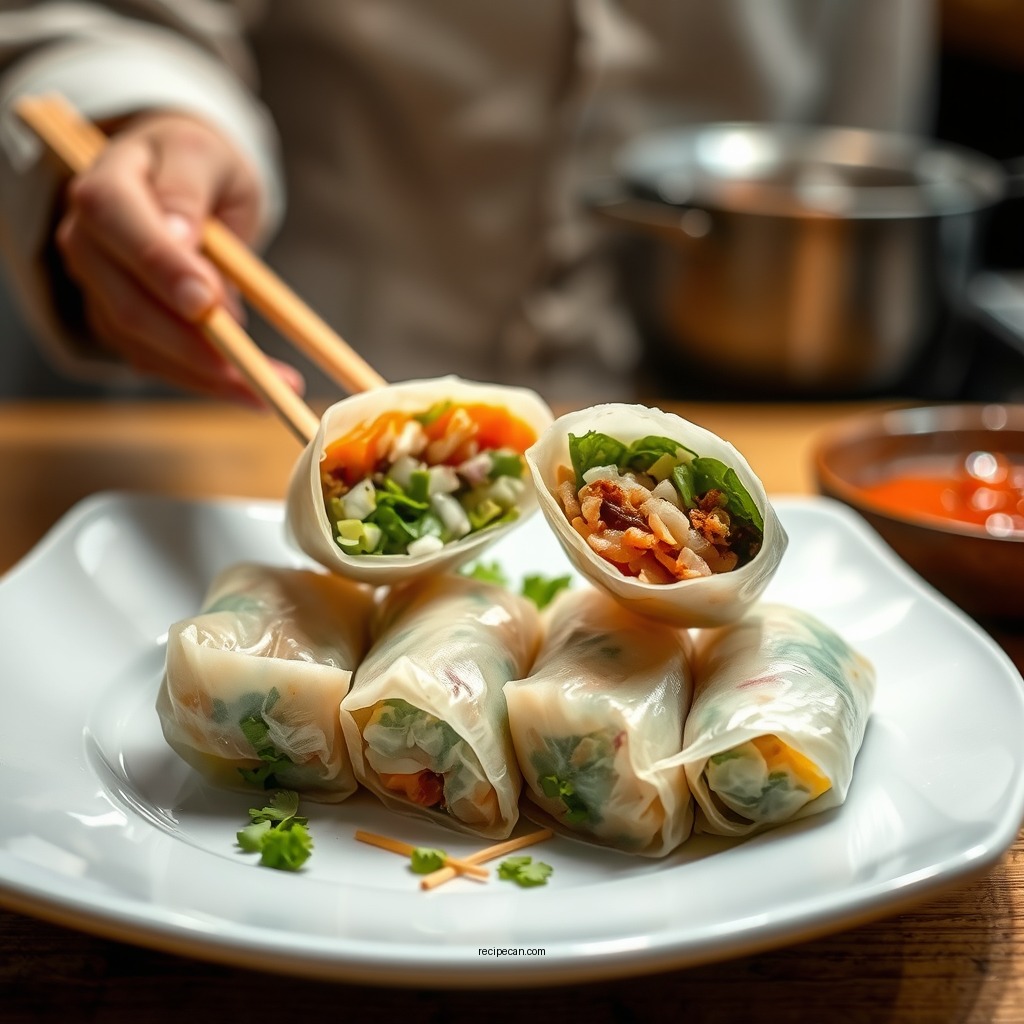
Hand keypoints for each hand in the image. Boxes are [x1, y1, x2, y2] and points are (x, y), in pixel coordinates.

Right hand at [55, 110, 302, 401]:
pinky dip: (205, 381)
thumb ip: (188, 189)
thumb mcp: (203, 156)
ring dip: (210, 377)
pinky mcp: (120, 324)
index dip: (163, 268)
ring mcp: (100, 290)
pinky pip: (159, 363)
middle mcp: (88, 244)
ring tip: (275, 389)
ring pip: (145, 346)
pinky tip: (252, 390)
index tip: (209, 303)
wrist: (177, 176)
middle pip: (130, 306)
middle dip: (197, 346)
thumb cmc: (195, 162)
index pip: (119, 225)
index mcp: (105, 187)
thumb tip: (179, 235)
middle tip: (261, 372)